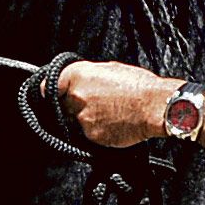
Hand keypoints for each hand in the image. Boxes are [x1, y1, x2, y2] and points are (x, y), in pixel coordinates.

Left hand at [57, 60, 174, 147]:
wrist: (155, 107)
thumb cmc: (139, 86)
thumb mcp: (111, 69)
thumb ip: (89, 76)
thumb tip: (82, 82)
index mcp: (77, 75)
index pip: (49, 86)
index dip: (52, 92)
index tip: (52, 96)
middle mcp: (75, 95)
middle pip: (63, 106)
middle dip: (72, 107)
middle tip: (94, 105)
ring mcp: (82, 117)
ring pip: (76, 122)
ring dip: (87, 120)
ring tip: (110, 114)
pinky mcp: (91, 135)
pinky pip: (89, 134)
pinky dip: (98, 131)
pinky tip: (114, 124)